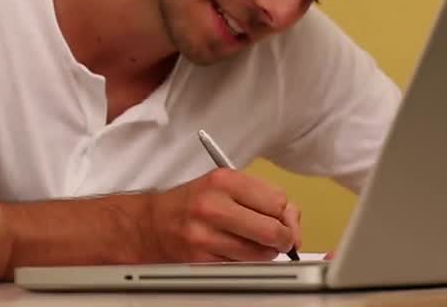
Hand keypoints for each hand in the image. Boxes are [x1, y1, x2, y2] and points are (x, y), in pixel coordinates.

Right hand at [145, 168, 300, 262]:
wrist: (153, 223)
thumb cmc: (194, 202)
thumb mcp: (225, 185)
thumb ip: (262, 197)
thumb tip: (293, 222)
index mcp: (223, 180)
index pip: (277, 200)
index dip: (285, 213)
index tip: (281, 217)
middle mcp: (213, 206)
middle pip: (272, 230)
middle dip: (284, 238)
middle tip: (281, 239)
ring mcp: (206, 235)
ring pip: (260, 253)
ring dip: (265, 253)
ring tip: (253, 243)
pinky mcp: (202, 259)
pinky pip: (243, 267)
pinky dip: (248, 263)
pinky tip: (237, 252)